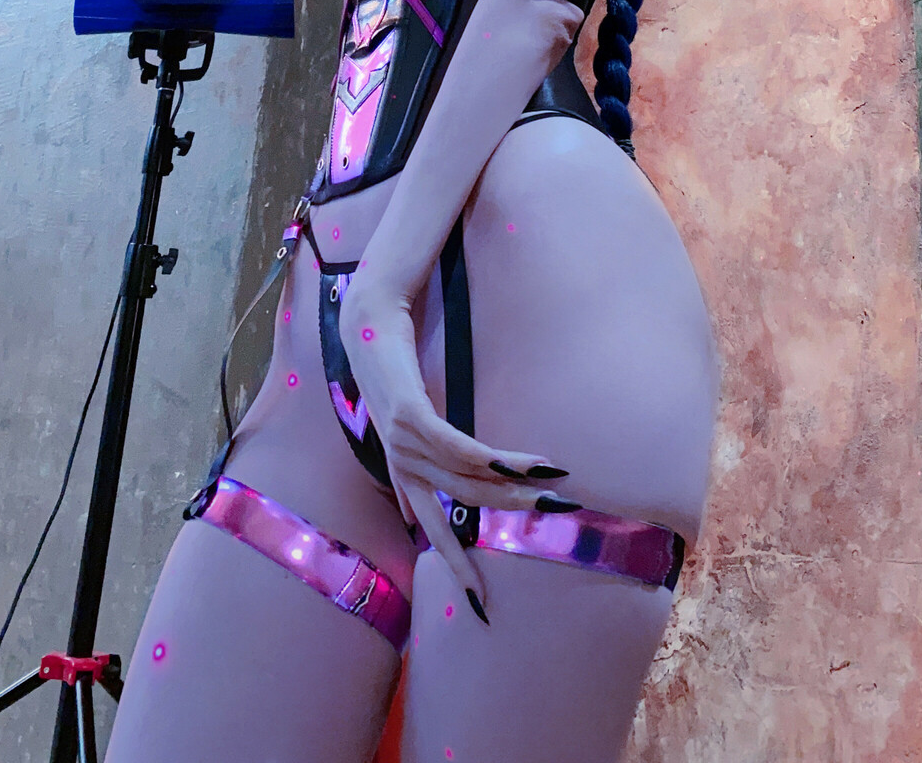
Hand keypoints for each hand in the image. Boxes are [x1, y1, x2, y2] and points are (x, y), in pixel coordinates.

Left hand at [343, 278, 570, 619]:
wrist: (367, 319)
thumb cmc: (393, 362)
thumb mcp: (409, 415)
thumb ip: (427, 451)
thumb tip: (449, 485)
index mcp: (400, 468)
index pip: (431, 529)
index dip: (457, 566)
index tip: (480, 602)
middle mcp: (400, 462)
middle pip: (459, 507)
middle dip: (504, 521)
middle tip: (551, 525)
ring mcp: (403, 440)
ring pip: (467, 478)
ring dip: (514, 487)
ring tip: (554, 490)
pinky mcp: (411, 414)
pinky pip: (461, 449)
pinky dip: (495, 462)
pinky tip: (527, 468)